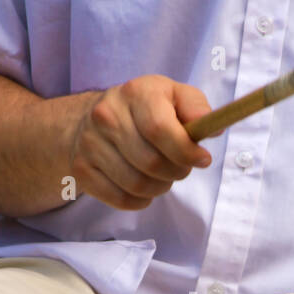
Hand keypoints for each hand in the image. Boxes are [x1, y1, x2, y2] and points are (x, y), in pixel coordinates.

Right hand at [68, 75, 212, 209]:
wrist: (96, 120)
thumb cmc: (146, 109)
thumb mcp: (174, 97)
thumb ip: (197, 109)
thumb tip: (212, 129)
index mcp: (135, 93)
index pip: (160, 129)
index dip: (185, 151)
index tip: (202, 159)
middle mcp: (107, 115)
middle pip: (151, 162)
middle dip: (176, 172)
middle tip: (181, 168)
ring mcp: (90, 143)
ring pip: (137, 185)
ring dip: (160, 188)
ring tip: (162, 176)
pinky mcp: (81, 169)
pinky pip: (120, 199)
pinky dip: (140, 201)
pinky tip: (144, 189)